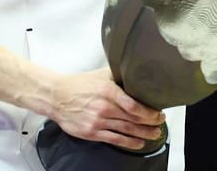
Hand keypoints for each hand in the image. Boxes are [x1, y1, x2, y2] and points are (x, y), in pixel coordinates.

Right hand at [48, 68, 164, 149]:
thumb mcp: (102, 74)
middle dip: (151, 123)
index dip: (150, 112)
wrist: (56, 97)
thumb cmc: (79, 85)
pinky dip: (128, 143)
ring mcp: (97, 122)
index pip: (134, 106)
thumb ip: (120, 75)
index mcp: (108, 91)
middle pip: (133, 119)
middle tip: (161, 123)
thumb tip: (139, 73)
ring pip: (126, 130)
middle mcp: (104, 108)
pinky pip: (114, 139)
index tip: (159, 113)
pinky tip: (138, 143)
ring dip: (143, 134)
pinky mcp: (91, 132)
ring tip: (155, 134)